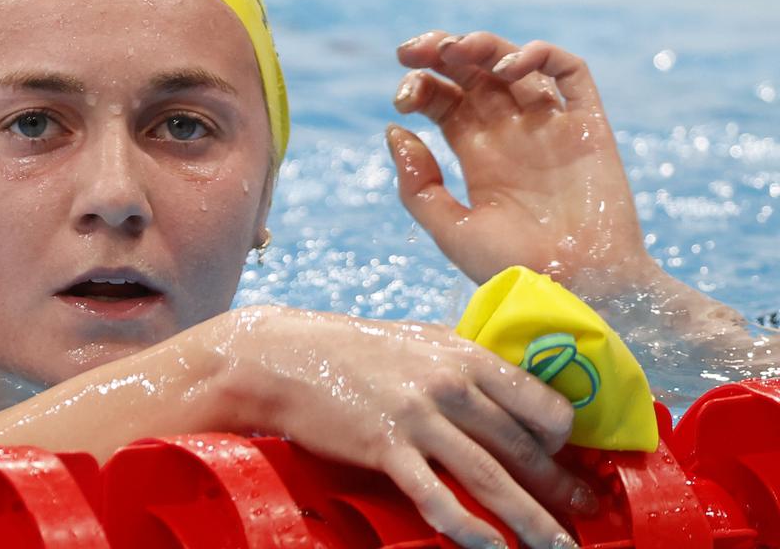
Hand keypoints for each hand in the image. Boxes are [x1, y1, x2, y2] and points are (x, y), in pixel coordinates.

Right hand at [214, 307, 588, 548]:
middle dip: (561, 488)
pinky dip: (468, 529)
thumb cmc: (350, 349)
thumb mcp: (416, 341)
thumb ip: (460, 362)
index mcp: (462, 355)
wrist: (282, 355)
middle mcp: (449, 384)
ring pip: (491, 477)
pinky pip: (436, 497)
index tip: (569, 460)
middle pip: (523, 447)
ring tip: (559, 547)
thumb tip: (502, 386)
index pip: (539, 401)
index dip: (562, 437)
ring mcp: (417, 416)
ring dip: (533, 521)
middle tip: (587, 517)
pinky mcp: (385, 446)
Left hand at [388, 30, 652, 294]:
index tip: (402, 97)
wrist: (580, 292)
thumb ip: (419, 186)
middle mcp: (513, 134)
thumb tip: (396, 130)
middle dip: (441, 52)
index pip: (445, 101)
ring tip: (455, 49)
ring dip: (484, 45)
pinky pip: (571, 74)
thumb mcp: (452, 230)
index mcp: (479, 155)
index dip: (421, 86)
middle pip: (475, 74)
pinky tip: (506, 66)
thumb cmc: (515, 270)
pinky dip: (541, 55)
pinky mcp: (589, 126)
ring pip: (517, 64)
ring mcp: (551, 127)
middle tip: (412, 51)